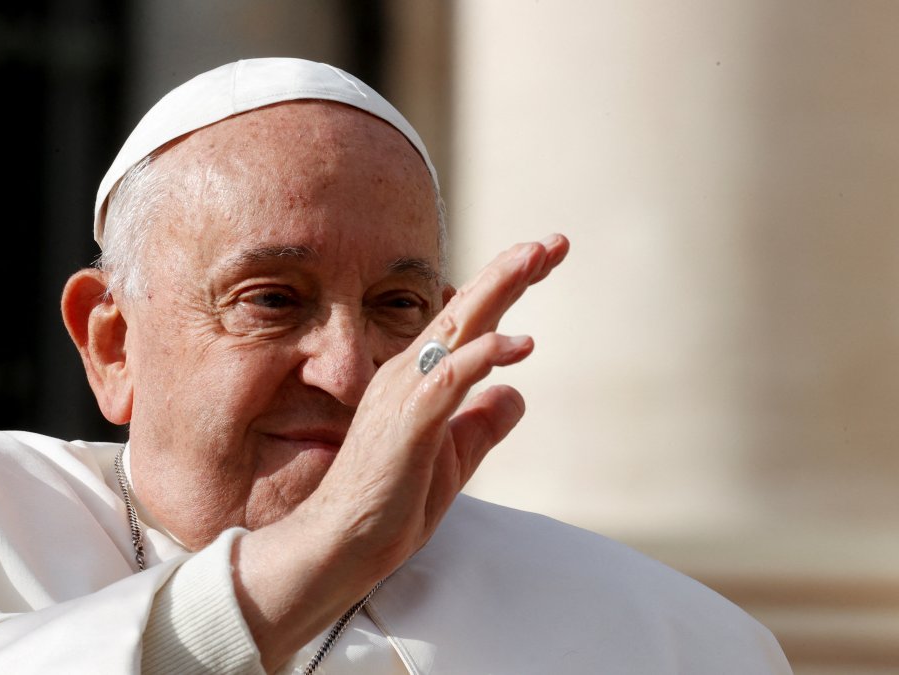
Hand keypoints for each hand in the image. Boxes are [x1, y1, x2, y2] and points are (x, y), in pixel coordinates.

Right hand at [235, 234, 569, 670]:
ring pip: (456, 328)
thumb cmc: (392, 500)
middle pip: (466, 309)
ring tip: (535, 259)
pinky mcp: (407, 422)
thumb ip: (484, 422)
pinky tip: (519, 343)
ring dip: (497, 291)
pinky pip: (448, 379)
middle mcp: (410, 373)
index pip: (470, 320)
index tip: (546, 255)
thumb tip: (517, 392)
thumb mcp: (457, 457)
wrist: (345, 542)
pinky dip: (483, 356)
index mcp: (421, 377)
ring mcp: (406, 394)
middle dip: (511, 270)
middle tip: (553, 241)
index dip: (507, 285)